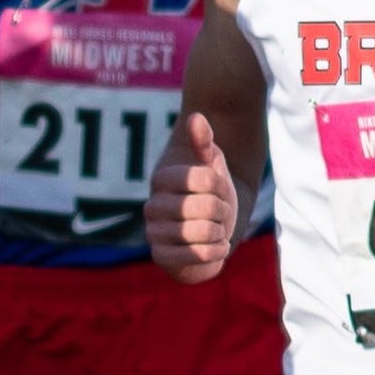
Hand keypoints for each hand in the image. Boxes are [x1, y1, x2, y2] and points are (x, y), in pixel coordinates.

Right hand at [145, 111, 242, 277]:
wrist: (208, 230)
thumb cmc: (209, 194)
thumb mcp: (211, 165)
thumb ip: (204, 142)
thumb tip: (196, 118)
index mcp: (162, 178)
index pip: (205, 178)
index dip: (222, 186)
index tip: (218, 189)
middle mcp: (152, 205)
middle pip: (206, 206)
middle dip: (223, 211)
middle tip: (219, 213)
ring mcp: (154, 232)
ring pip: (202, 231)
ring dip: (220, 231)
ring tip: (216, 230)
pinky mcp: (160, 256)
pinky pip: (194, 255)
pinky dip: (214, 252)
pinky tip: (216, 246)